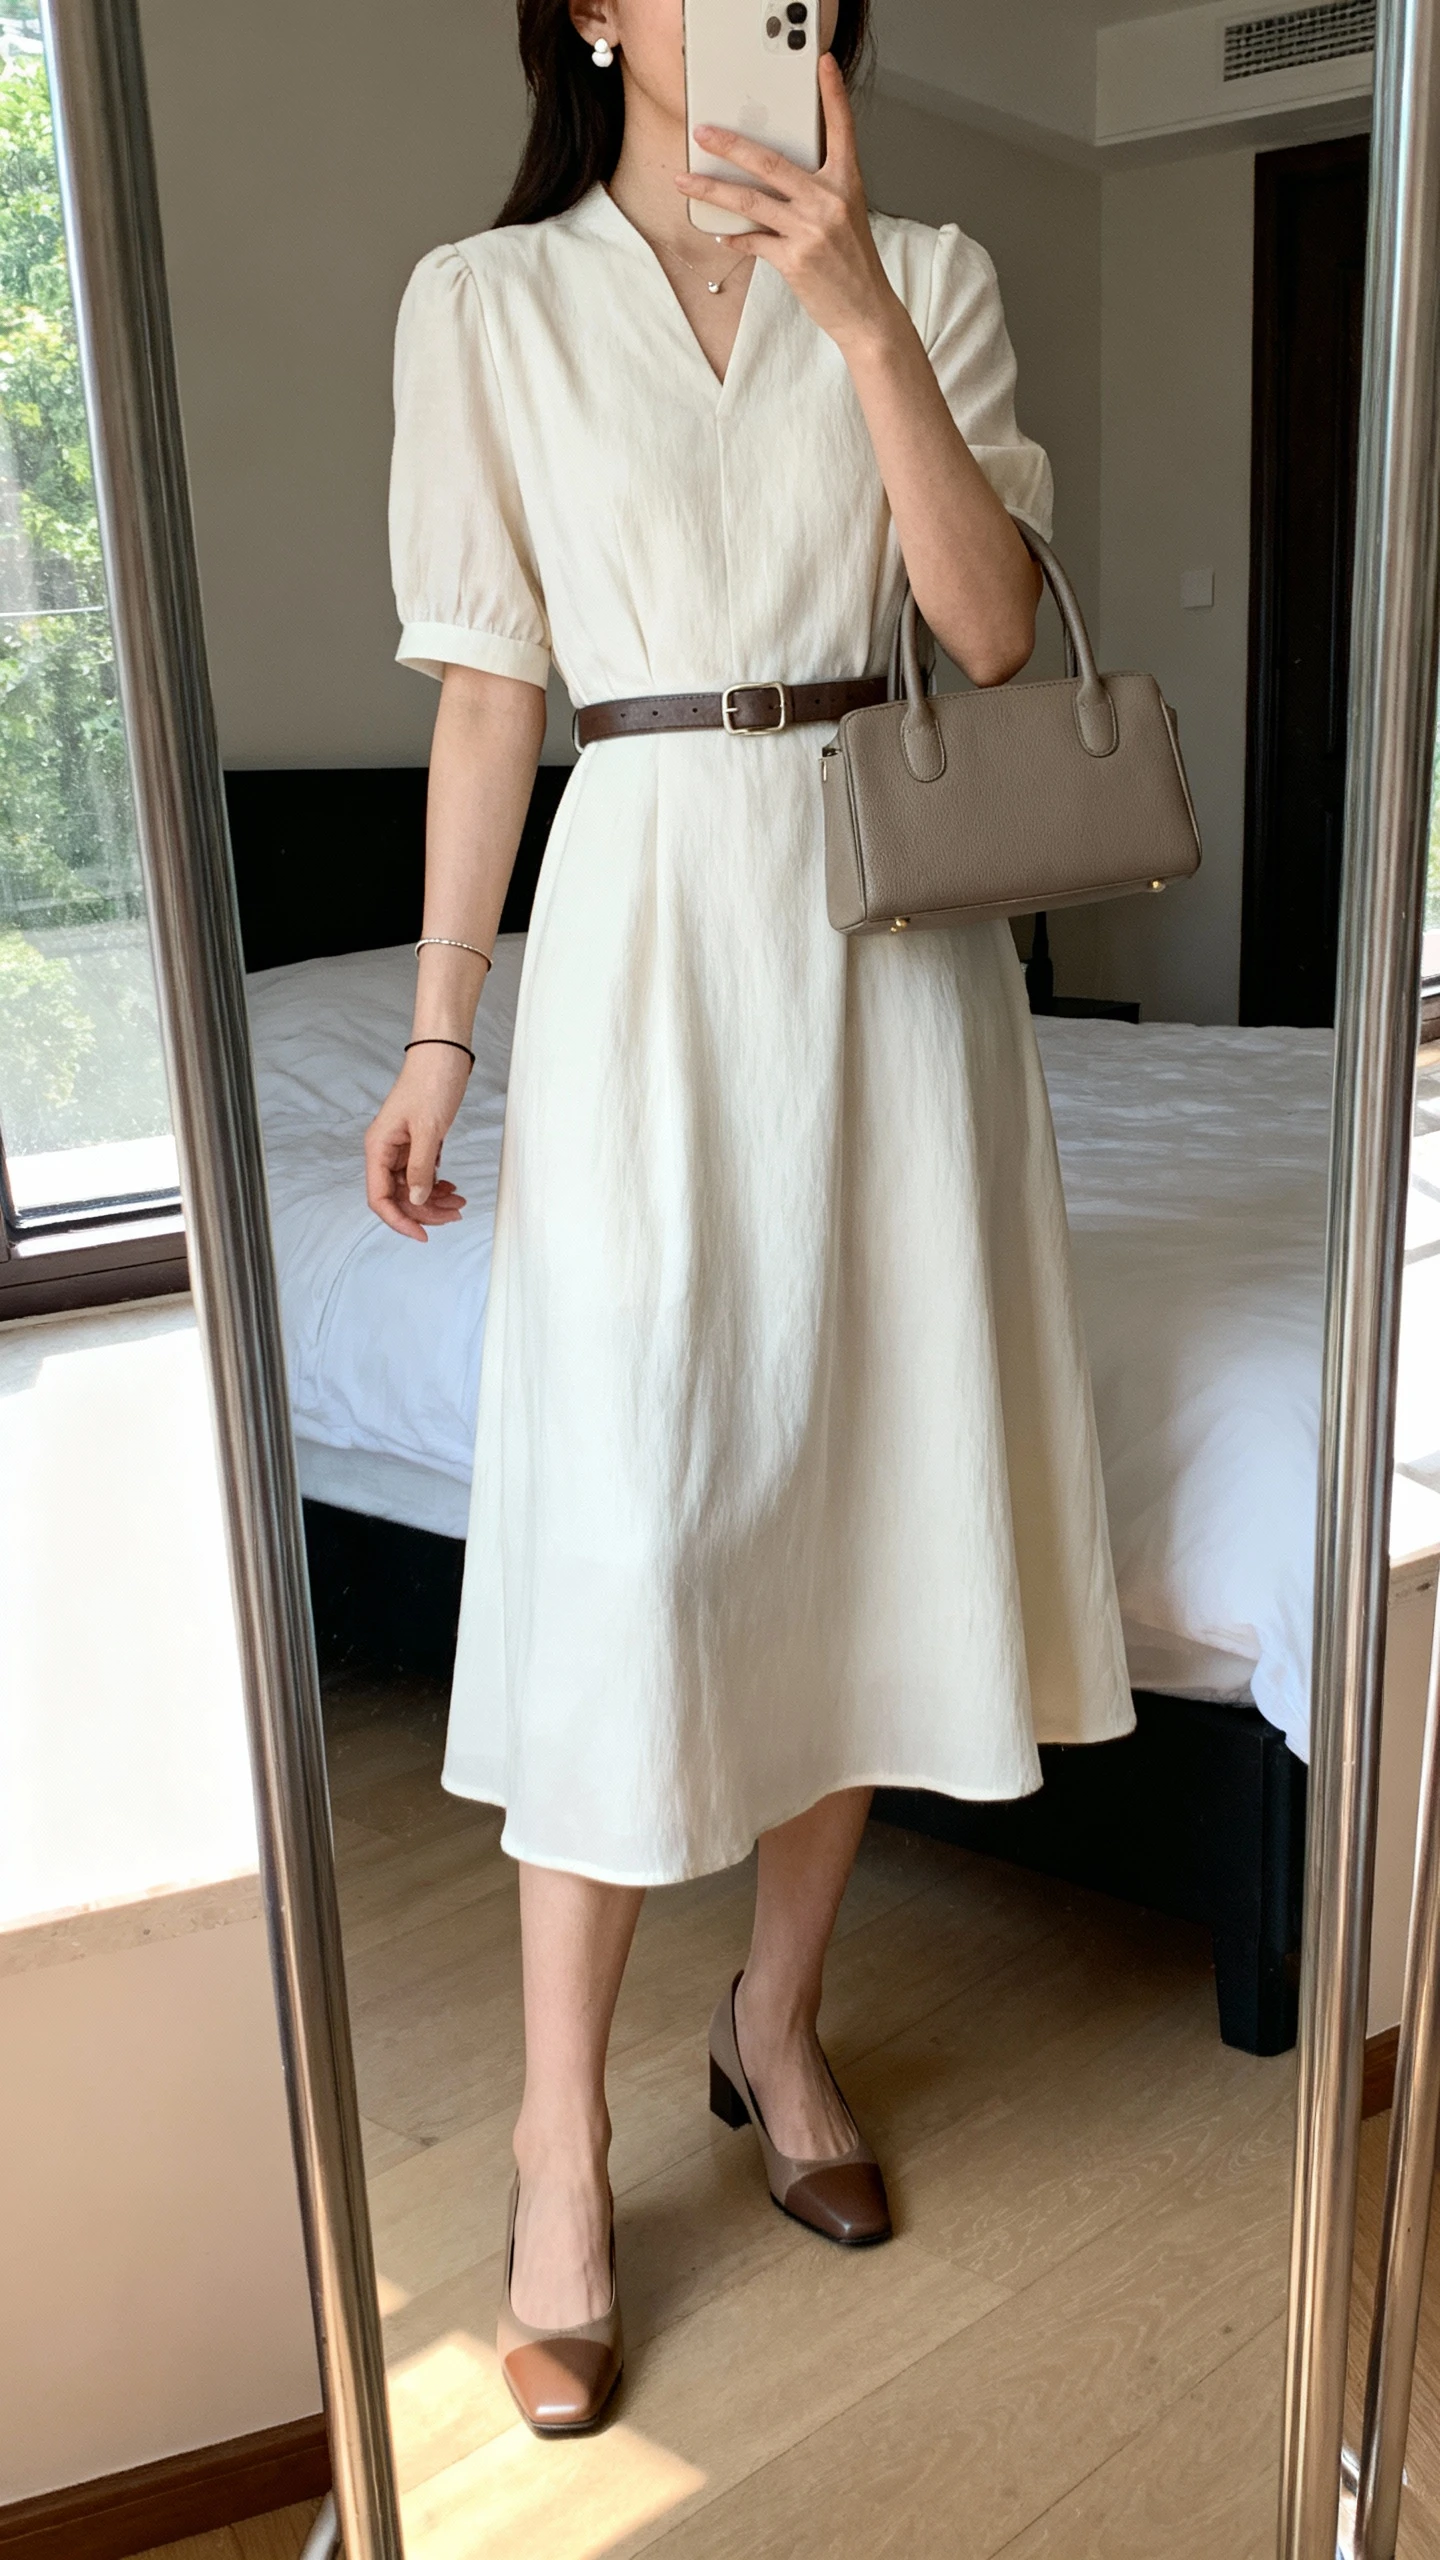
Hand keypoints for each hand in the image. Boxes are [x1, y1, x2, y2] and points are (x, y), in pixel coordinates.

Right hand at [365, 1048, 470, 1242]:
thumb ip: (420, 1167)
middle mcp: (386, 1149)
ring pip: (412, 1186)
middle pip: (398, 1195)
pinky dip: (437, 1183)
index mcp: (379, 1146)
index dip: (399, 1220)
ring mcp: (401, 1145)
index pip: (379, 1197)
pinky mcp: (418, 1140)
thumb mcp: (428, 1129)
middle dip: (425, 1211)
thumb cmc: (432, 1081)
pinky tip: (452, 1187)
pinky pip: (422, 1172)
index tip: (423, 1235)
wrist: (445, 1051)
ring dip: (434, 1199)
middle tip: (455, 1214)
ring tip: (460, 1202)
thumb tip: (417, 1199)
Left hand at [676, 54, 902, 354]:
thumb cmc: (853, 263)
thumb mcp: (845, 215)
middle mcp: (828, 201)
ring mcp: (810, 230)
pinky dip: (734, 237)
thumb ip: (816, 191)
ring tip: (685, 181)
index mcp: (845, 183)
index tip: (823, 64)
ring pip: (750, 201)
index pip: (841, 129)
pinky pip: (753, 240)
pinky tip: (720, 233)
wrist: (866, 310)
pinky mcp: (794, 259)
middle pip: (770, 162)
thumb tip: (773, 178)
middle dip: (730, 145)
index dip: (833, 94)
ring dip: (711, 190)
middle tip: (703, 132)